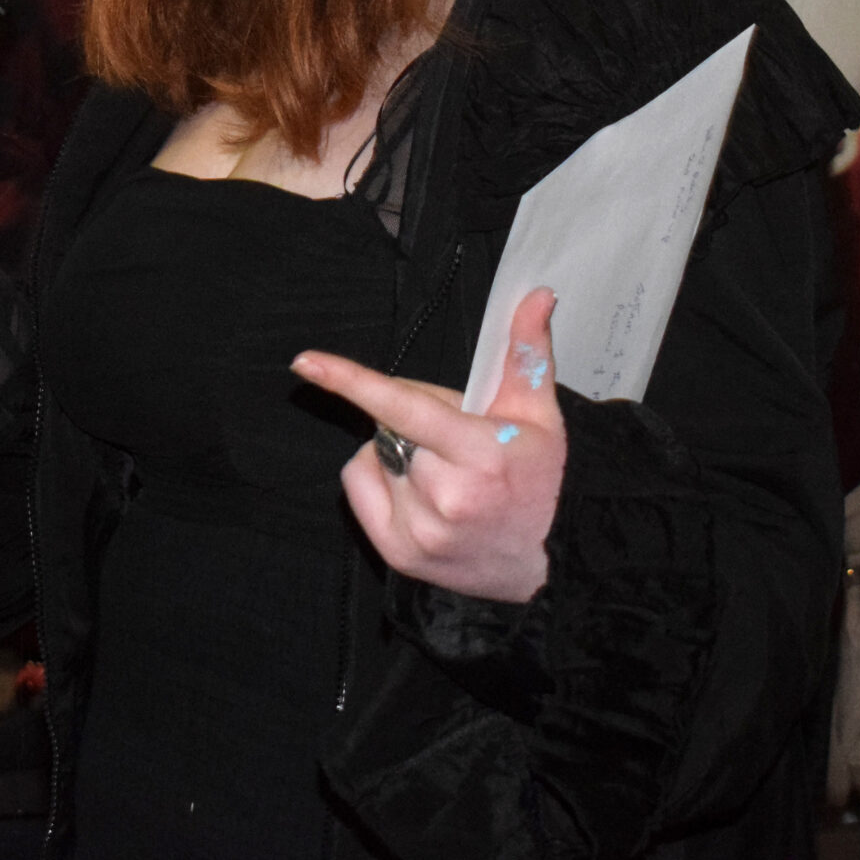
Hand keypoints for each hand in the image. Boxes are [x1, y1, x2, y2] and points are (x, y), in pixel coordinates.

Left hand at [289, 288, 567, 605]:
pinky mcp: (401, 552)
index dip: (352, 380)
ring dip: (398, 455)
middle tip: (456, 446)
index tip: (307, 362)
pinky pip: (357, 487)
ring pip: (373, 456)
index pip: (404, 406)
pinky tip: (419, 495)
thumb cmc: (542, 482)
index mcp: (479, 453)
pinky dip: (377, 480)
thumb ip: (526, 352)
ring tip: (446, 477)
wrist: (552, 562)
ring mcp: (421, 529)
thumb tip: (535, 296)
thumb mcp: (541, 416)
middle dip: (416, 425)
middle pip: (392, 428)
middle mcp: (446, 495)